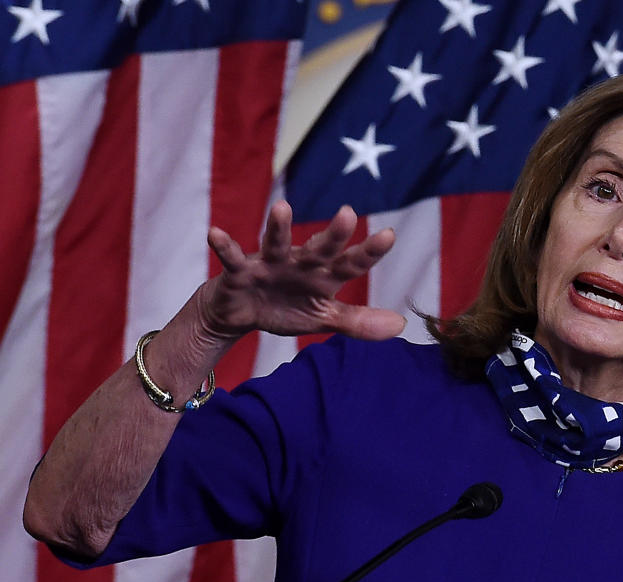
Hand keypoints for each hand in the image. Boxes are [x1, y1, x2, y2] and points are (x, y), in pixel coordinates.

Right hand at [201, 201, 405, 340]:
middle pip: (320, 248)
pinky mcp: (239, 273)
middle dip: (333, 234)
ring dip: (278, 228)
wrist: (241, 314)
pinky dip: (224, 246)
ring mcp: (269, 265)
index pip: (351, 264)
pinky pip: (231, 259)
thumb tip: (401, 326)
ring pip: (276, 244)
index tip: (389, 235)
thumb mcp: (324, 319)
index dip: (369, 252)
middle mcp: (300, 263)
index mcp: (323, 276)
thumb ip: (359, 322)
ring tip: (282, 208)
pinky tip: (215, 232)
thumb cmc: (287, 308)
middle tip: (348, 213)